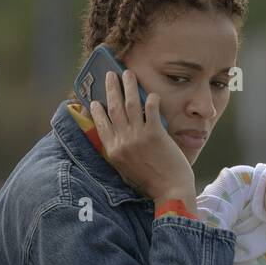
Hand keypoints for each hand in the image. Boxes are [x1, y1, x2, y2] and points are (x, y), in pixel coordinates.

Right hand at [88, 69, 194, 201]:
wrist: (170, 191)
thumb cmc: (151, 183)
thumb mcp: (127, 171)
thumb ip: (121, 154)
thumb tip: (119, 138)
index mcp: (113, 151)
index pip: (101, 125)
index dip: (98, 110)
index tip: (95, 100)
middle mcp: (122, 141)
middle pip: (113, 108)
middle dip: (111, 88)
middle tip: (111, 75)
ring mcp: (137, 137)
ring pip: (129, 104)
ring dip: (128, 86)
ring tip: (128, 73)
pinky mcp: (155, 134)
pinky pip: (150, 110)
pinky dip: (150, 99)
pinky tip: (152, 93)